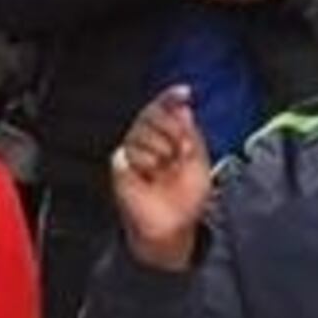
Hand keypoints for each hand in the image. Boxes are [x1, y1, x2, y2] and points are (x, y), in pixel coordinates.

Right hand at [109, 85, 212, 270]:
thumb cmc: (186, 197)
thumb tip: (184, 107)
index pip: (163, 108)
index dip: (171, 97)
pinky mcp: (119, 166)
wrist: (174, 225)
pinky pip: (127, 151)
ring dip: (159, 148)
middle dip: (170, 128)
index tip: (184, 92)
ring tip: (166, 167)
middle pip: (151, 113)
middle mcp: (147, 140)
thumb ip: (191, 131)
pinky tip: (151, 174)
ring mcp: (131, 152)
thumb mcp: (198, 160)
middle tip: (180, 150)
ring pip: (139, 131)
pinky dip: (144, 162)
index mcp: (167, 136)